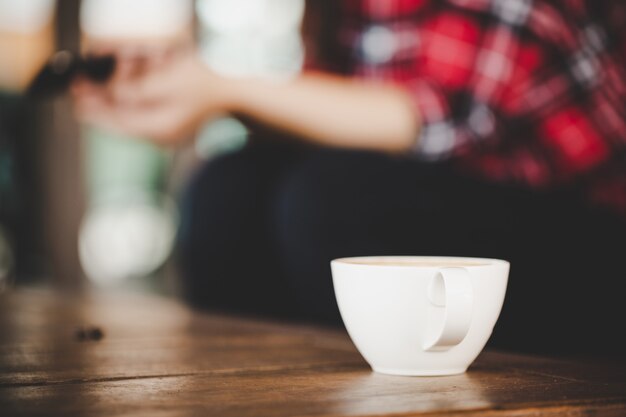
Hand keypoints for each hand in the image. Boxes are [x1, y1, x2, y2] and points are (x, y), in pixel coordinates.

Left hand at [72, 47, 230, 144]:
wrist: (235, 95)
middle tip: (80, 87)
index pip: (117, 122)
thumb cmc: (205, 85)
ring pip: (132, 115)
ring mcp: (167, 132)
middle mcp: (160, 135)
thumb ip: (135, 91)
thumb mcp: (166, 82)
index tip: (76, 96)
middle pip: (121, 119)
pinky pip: (145, 114)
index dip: (94, 108)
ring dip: (118, 97)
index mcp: (158, 129)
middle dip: (102, 101)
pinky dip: (134, 99)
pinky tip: (125, 87)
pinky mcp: (172, 125)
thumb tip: (112, 96)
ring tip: (102, 81)